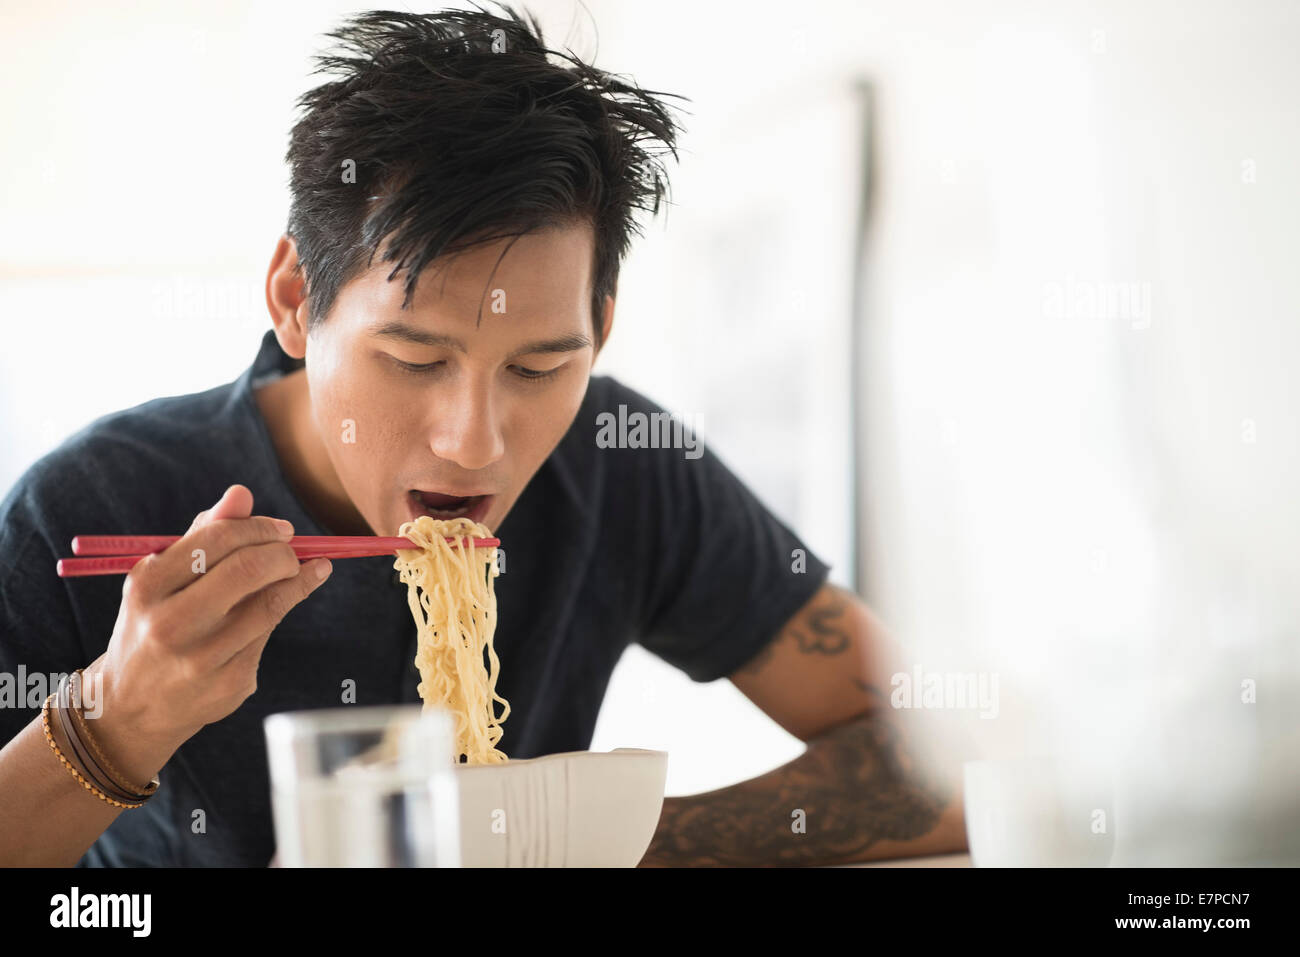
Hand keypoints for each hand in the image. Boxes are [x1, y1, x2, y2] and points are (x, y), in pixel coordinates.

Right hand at [84, 485, 331, 783]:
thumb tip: (242, 494)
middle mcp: (170, 623)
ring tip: (310, 569)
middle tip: (294, 550)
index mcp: (148, 586)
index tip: (282, 529)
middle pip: (248, 570)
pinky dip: (284, 610)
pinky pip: (268, 635)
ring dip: (300, 579)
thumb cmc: (154, 623)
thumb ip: (203, 535)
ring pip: (270, 604)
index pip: (218, 539)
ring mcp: (200, 658)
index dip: (260, 528)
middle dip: (284, 552)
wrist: (130, 706)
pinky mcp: (228, 684)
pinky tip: (291, 598)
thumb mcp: (163, 579)